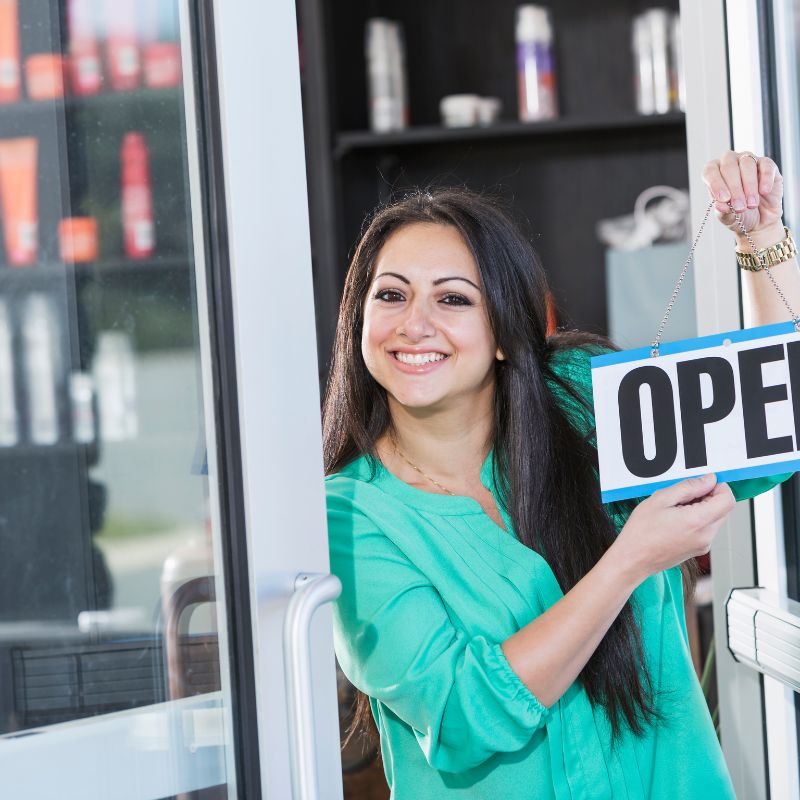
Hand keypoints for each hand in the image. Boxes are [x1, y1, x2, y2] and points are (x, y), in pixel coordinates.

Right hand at [613, 473, 735, 581]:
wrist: (633, 559)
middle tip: (683, 496)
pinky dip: (696, 520)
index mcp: (698, 521)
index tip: (705, 483)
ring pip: (714, 519)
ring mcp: (703, 545)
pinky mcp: (698, 550)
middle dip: (708, 497)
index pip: (727, 500)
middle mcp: (706, 535)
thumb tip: (708, 480)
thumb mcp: (660, 499)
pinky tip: (675, 520)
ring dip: (702, 509)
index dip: (719, 487)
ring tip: (675, 509)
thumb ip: (688, 487)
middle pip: (723, 509)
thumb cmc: (641, 532)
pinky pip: (706, 529)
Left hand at [701, 150, 784, 247]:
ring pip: (747, 164)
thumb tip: (720, 206)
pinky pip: (766, 165)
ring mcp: (749, 160)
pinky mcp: (767, 164)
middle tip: (740, 207)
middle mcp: (730, 162)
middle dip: (734, 188)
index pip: (710, 171)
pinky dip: (765, 179)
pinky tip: (764, 192)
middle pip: (729, 166)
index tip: (724, 199)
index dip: (716, 184)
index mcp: (714, 173)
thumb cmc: (739, 214)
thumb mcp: (727, 217)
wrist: (760, 219)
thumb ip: (723, 211)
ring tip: (752, 204)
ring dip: (749, 185)